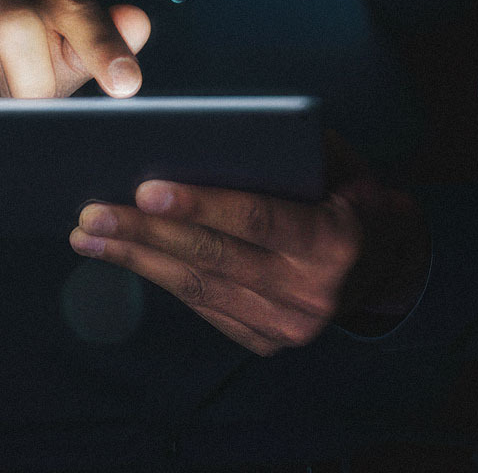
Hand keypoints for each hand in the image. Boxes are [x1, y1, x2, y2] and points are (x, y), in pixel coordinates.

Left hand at [68, 131, 429, 354]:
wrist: (388, 262)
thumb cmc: (350, 191)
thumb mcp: (337, 160)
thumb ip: (285, 150)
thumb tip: (206, 135)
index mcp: (333, 241)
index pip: (256, 219)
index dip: (199, 205)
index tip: (145, 188)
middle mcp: (312, 294)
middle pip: (213, 259)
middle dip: (145, 235)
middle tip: (92, 212)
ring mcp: (288, 327)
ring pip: (199, 288)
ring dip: (137, 260)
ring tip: (89, 234)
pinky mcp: (267, 342)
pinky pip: (204, 306)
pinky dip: (160, 279)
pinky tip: (125, 255)